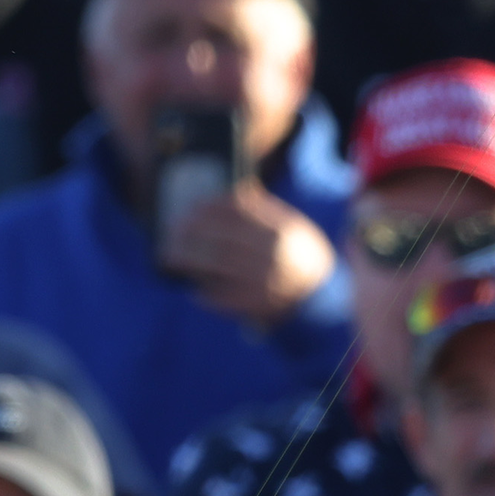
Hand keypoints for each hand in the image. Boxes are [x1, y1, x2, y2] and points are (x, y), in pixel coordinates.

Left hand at [162, 183, 332, 329]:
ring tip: (169, 257)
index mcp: (282, 228)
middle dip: (189, 236)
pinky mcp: (259, 303)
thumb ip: (264, 209)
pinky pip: (224, 296)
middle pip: (219, 239)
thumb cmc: (299, 255)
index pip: (235, 212)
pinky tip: (192, 288)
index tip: (188, 209)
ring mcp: (266, 279)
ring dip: (188, 261)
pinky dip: (205, 292)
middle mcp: (274, 252)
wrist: (325, 295)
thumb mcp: (292, 226)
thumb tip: (228, 192)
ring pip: (216, 266)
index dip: (207, 210)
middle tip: (170, 233)